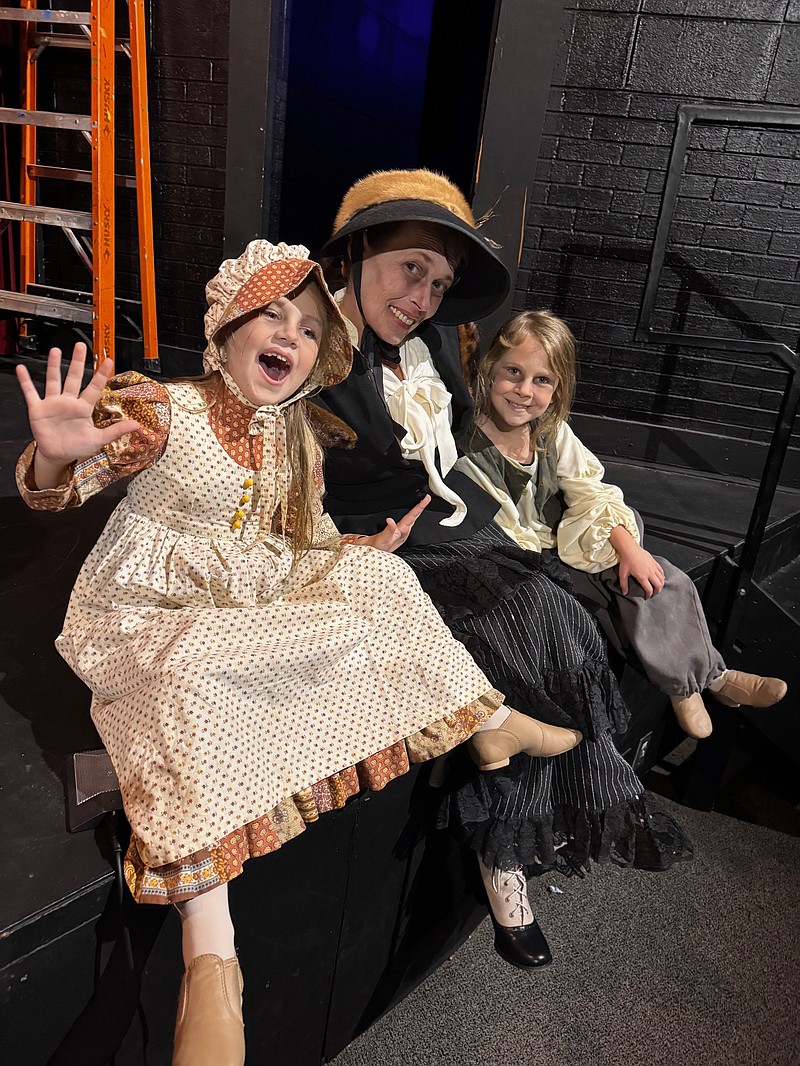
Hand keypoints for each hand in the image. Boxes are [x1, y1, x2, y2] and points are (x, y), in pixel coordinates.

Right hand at [16, 344, 139, 486]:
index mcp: (84, 408)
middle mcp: (69, 402)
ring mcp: (53, 404)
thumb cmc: (77, 447)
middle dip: (77, 362)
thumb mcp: (98, 440)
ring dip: (54, 366)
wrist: (58, 456)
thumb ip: (115, 431)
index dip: (101, 375)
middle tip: (80, 346)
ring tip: (55, 350)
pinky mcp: (38, 410)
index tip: (108, 361)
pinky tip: (22, 370)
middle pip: (74, 378)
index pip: (94, 388)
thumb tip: (136, 425)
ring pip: (54, 381)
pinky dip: (26, 382)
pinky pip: (31, 393)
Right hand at [343, 495, 430, 552]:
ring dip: (416, 512)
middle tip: (427, 498)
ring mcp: (401, 533)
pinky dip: (409, 516)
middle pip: (414, 517)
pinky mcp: (397, 534)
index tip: (426, 499)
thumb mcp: (383, 540)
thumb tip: (390, 520)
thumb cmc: (378, 549)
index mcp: (401, 531)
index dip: (419, 507)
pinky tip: (409, 515)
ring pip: (411, 520)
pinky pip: (406, 523)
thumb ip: (388, 530)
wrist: (372, 554)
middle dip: (421, 507)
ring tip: (421, 503)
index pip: (412, 516)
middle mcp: (403, 532)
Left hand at [617, 543, 664, 597]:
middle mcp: (650, 572)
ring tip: (658, 587)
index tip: (647, 597)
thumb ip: (624, 584)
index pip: (649, 589)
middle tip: (654, 594)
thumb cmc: (626, 560)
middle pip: (658, 585)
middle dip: (657, 591)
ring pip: (661, 578)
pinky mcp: (654, 562)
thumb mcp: (622, 573)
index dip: (649, 595)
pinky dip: (662, 576)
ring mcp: (653, 567)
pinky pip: (661, 571)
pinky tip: (660, 578)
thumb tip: (624, 592)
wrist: (630, 549)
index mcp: (642, 576)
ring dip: (661, 584)